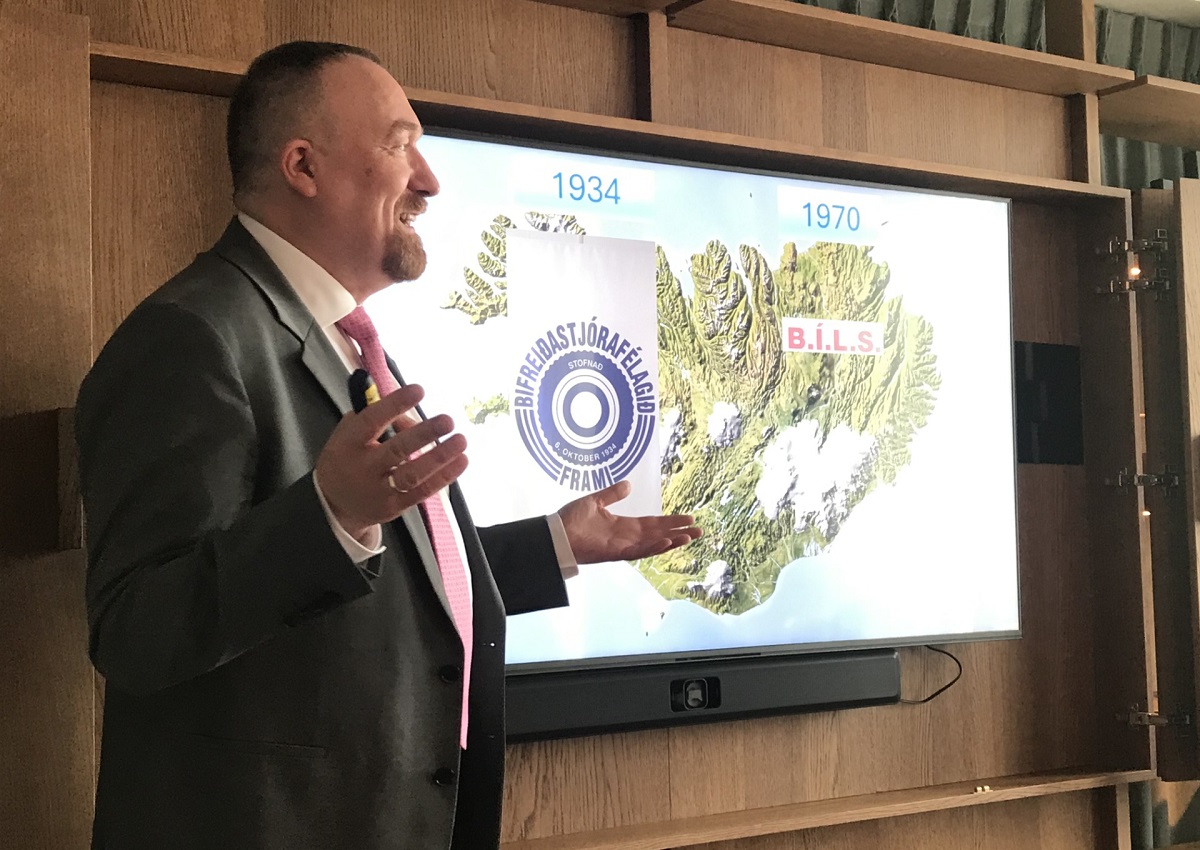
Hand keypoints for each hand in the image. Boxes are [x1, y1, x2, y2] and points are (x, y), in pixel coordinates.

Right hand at [316, 384, 467, 538]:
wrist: (334, 504)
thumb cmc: (347, 457)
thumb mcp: (349, 432)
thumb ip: (379, 418)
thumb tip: (412, 415)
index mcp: (350, 443)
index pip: (371, 421)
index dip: (395, 405)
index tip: (419, 390)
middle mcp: (364, 467)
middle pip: (396, 450)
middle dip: (424, 434)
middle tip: (447, 421)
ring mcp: (380, 490)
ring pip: (412, 475)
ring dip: (439, 457)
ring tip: (460, 441)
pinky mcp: (395, 506)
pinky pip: (423, 491)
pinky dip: (444, 476)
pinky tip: (461, 460)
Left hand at [557, 480, 701, 563]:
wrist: (556, 533)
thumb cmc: (571, 519)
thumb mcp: (595, 501)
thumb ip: (612, 494)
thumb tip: (629, 484)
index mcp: (623, 524)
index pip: (653, 523)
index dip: (670, 521)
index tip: (688, 517)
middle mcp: (627, 537)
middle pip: (659, 534)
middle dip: (679, 532)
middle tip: (700, 530)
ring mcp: (623, 546)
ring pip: (653, 545)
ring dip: (672, 541)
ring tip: (690, 537)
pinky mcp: (615, 553)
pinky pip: (639, 551)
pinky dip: (653, 547)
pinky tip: (668, 542)